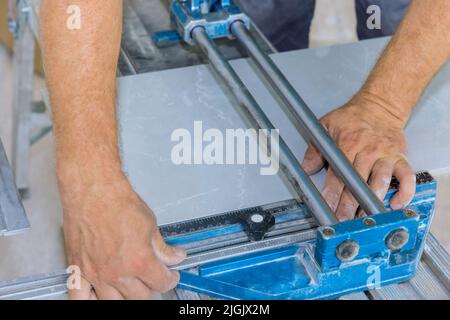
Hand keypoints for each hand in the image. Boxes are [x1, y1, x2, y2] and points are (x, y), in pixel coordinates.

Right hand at [60, 173, 185, 299]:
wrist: (93, 191)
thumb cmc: (118, 202)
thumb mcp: (150, 225)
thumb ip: (162, 247)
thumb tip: (174, 256)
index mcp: (139, 262)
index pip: (161, 283)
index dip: (170, 280)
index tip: (170, 276)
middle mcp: (117, 273)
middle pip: (140, 297)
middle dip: (150, 288)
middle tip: (152, 278)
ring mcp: (96, 274)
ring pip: (114, 302)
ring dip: (126, 296)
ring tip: (130, 286)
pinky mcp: (78, 269)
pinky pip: (80, 297)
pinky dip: (90, 300)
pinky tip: (98, 295)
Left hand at [302, 94, 415, 220]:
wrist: (380, 105)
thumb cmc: (352, 117)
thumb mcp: (326, 126)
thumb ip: (315, 149)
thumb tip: (305, 169)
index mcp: (347, 144)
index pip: (337, 174)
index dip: (332, 194)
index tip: (327, 208)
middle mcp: (367, 151)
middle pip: (357, 183)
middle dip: (349, 205)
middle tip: (343, 221)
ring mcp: (385, 155)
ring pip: (380, 182)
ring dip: (372, 202)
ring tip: (364, 219)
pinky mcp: (400, 158)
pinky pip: (406, 177)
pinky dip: (403, 192)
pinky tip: (395, 204)